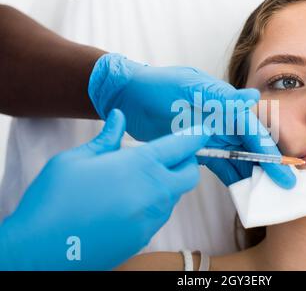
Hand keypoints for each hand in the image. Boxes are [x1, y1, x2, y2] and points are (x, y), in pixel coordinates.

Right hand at [0, 109, 209, 269]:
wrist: (42, 249)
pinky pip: (159, 215)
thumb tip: (119, 117)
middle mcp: (154, 192)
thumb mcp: (76, 160)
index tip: (202, 131)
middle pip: (189, 174)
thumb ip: (106, 138)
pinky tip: (127, 202)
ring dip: (167, 183)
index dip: (195, 136)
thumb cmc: (55, 199)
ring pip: (174, 196)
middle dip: (187, 161)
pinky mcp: (145, 238)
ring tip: (138, 179)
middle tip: (171, 155)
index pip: (181, 146)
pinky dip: (153, 204)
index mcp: (140, 166)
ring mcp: (152, 218)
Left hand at [88, 53, 294, 187]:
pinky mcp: (200, 149)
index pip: (251, 129)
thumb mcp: (187, 87)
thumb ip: (219, 98)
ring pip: (239, 158)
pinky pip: (221, 166)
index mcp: (223, 103)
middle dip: (268, 166)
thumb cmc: (157, 86)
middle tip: (283, 188)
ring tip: (267, 196)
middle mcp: (223, 120)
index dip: (267, 150)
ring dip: (253, 175)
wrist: (128, 97)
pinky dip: (233, 178)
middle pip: (251, 146)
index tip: (282, 170)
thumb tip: (252, 98)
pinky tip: (244, 192)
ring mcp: (212, 136)